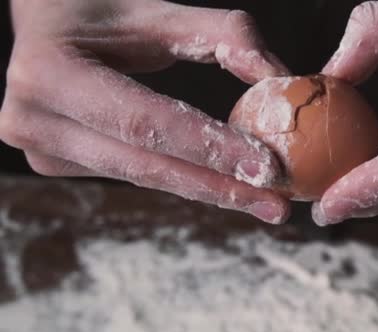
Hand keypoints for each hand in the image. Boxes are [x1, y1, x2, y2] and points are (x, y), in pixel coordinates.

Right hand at [0, 0, 291, 223]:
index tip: (266, 167)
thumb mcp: (159, 12)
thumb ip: (224, 36)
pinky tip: (222, 184)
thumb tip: (280, 78)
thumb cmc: (104, 13)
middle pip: (146, 165)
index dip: (209, 147)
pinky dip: (181, 178)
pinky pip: (133, 174)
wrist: (47, 27)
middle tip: (276, 205)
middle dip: (219, 187)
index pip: (147, 122)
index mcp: (51, 73)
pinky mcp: (56, 164)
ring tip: (262, 201)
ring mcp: (41, 150)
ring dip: (207, 189)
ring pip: (143, 177)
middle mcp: (36, 119)